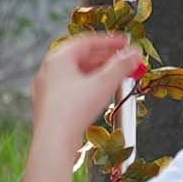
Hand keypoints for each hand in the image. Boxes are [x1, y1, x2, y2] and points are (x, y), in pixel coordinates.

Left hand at [33, 27, 149, 136]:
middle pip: (82, 57)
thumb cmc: (74, 110)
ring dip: (99, 73)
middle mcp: (49, 70)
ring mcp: (48, 89)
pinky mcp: (50, 106)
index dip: (110, 41)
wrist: (54, 140)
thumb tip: (135, 54)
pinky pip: (72, 89)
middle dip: (107, 58)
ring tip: (118, 77)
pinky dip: (89, 86)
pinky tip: (102, 93)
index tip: (126, 42)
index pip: (87, 41)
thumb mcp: (104, 83)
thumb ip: (122, 66)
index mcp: (58, 58)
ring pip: (77, 74)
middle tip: (126, 60)